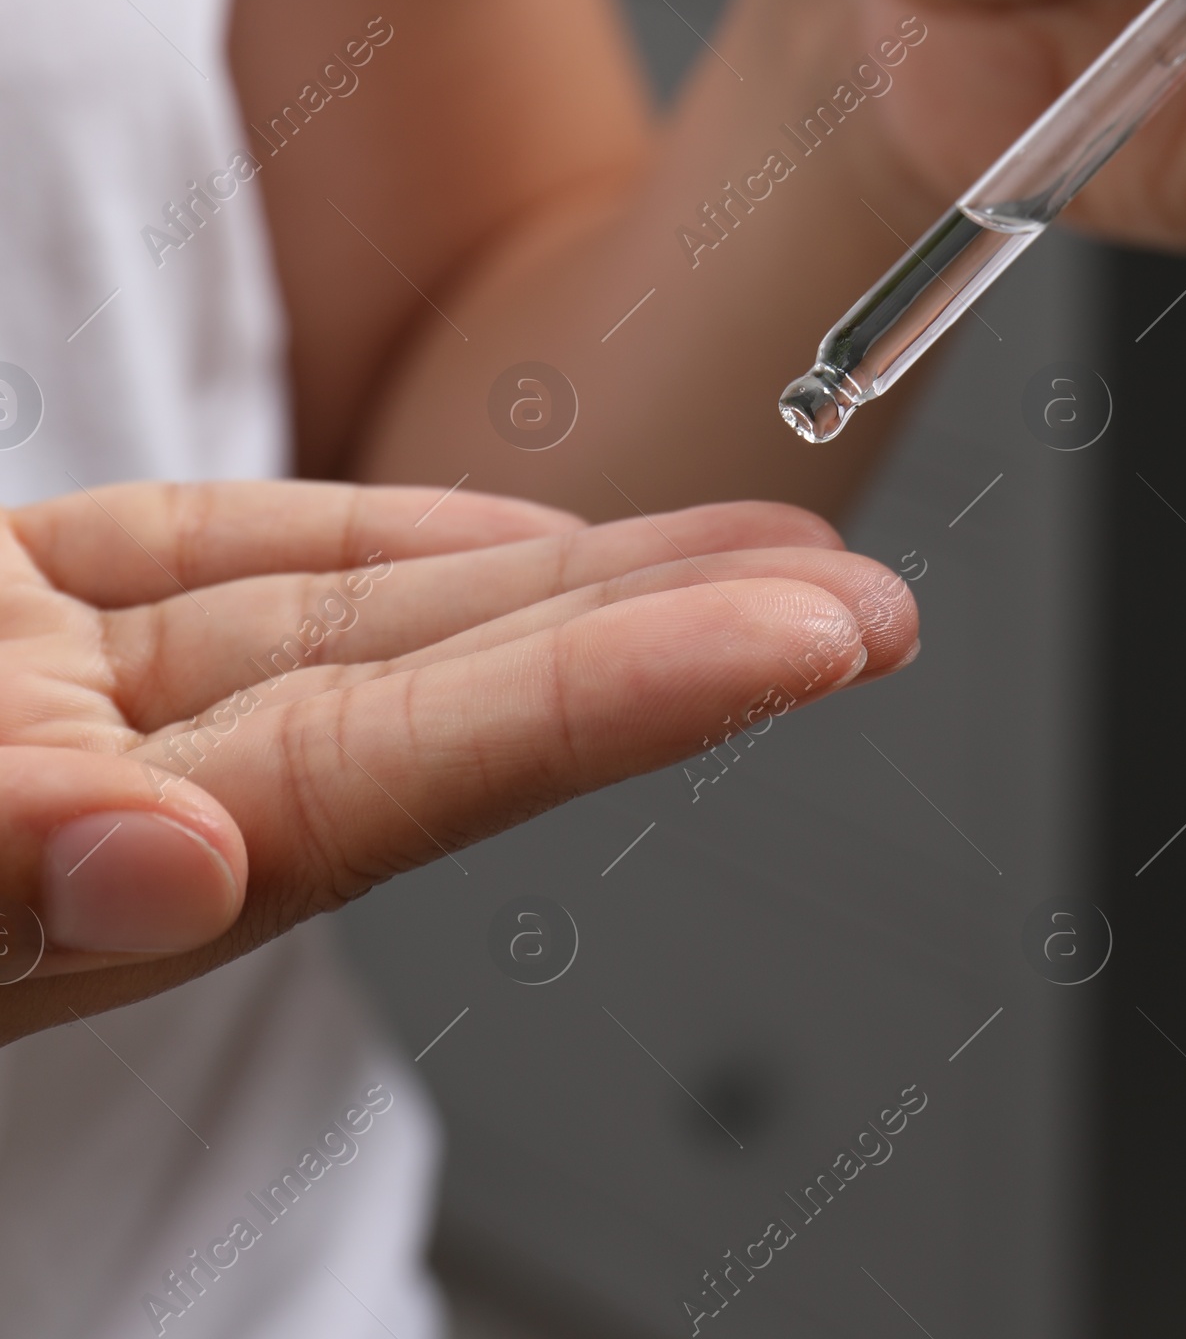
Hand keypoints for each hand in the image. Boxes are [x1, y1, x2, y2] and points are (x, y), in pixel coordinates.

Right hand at [0, 480, 915, 1037]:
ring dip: (557, 582)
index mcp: (68, 882)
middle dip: (656, 646)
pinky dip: (369, 545)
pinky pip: (207, 562)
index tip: (807, 639)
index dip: (618, 699)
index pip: (398, 779)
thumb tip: (170, 862)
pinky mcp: (1, 609)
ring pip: (357, 627)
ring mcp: (53, 696)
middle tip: (860, 603)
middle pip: (429, 707)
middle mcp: (98, 796)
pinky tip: (509, 542)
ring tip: (754, 550)